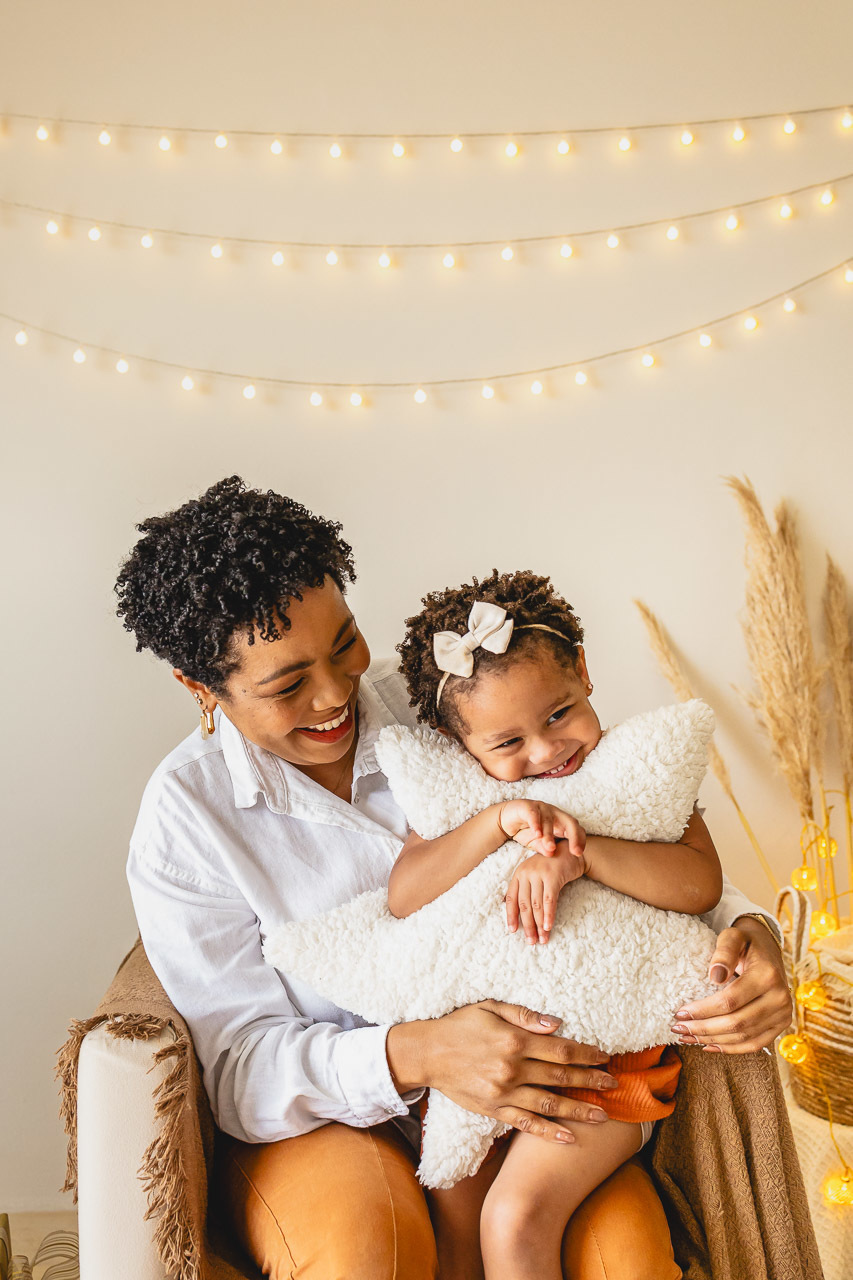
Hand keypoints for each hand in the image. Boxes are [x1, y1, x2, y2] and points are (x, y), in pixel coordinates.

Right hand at [408, 1001, 618, 1142]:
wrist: (427, 1053)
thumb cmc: (460, 1025)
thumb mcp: (489, 1007)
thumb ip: (524, 1015)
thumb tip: (556, 1024)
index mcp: (514, 1041)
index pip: (561, 1049)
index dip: (587, 1054)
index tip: (605, 1057)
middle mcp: (512, 1069)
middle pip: (561, 1076)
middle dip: (591, 1081)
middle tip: (613, 1085)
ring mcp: (503, 1093)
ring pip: (549, 1104)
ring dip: (578, 1110)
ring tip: (602, 1115)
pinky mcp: (494, 1110)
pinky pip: (526, 1123)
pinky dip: (548, 1132)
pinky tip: (568, 1138)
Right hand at [498, 800, 585, 859]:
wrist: (505, 820)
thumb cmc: (525, 831)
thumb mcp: (536, 843)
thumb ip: (544, 848)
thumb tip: (552, 854)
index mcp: (560, 822)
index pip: (576, 830)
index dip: (580, 840)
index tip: (579, 854)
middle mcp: (554, 813)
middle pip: (570, 822)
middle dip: (574, 837)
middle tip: (575, 851)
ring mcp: (541, 807)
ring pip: (550, 820)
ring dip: (550, 834)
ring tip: (551, 847)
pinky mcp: (527, 806)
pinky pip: (533, 814)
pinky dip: (536, 824)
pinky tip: (537, 834)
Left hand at [505, 849, 584, 943]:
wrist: (572, 853)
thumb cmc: (553, 866)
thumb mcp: (535, 874)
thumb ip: (526, 889)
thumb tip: (516, 913)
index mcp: (519, 873)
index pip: (511, 898)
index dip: (511, 915)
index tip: (513, 931)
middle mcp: (526, 872)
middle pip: (524, 904)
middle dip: (527, 925)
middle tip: (531, 941)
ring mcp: (539, 873)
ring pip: (537, 905)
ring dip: (539, 925)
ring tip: (542, 939)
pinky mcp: (553, 876)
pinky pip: (549, 900)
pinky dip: (549, 915)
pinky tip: (548, 926)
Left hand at [671, 916, 792, 1052]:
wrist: (768, 949)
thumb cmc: (745, 943)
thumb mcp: (732, 936)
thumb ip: (724, 952)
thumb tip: (715, 976)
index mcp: (768, 976)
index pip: (730, 1001)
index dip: (703, 1010)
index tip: (679, 1013)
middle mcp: (780, 998)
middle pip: (737, 1023)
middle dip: (704, 1029)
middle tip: (678, 1028)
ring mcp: (783, 1015)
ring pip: (744, 1038)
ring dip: (713, 1040)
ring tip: (687, 1037)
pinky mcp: (780, 1025)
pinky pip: (754, 1044)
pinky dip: (730, 1048)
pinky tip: (708, 1045)